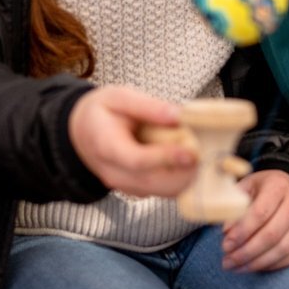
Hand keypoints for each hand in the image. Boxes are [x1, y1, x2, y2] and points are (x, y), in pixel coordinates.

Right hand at [67, 85, 198, 197]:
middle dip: (184, 172)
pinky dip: (180, 181)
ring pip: (161, 191)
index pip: (137, 160)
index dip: (166, 158)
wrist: (81, 133)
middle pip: (153, 182)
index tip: (192, 152)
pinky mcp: (136, 189)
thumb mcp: (118, 97)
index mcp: (106, 146)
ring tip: (205, 157)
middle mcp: (114, 173)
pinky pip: (161, 191)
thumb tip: (178, 115)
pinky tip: (194, 163)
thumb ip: (148, 106)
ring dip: (186, 179)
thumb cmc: (102, 112)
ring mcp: (125, 185)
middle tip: (208, 155)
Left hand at [220, 170, 288, 272]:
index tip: (225, 245)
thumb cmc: (266, 188)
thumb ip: (236, 206)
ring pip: (283, 249)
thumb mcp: (248, 186)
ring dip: (258, 263)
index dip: (241, 232)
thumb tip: (227, 232)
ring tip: (238, 267)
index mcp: (278, 186)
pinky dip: (274, 265)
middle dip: (246, 252)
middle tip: (227, 261)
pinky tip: (257, 266)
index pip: (260, 213)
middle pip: (271, 235)